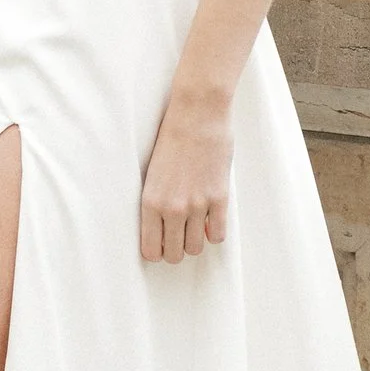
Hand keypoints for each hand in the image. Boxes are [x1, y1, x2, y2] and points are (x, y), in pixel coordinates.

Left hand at [139, 87, 230, 261]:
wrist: (197, 115)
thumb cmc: (172, 139)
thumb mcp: (153, 174)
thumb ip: (157, 202)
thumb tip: (163, 228)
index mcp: (150, 202)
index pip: (151, 250)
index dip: (157, 251)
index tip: (161, 243)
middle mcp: (172, 208)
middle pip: (174, 255)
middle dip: (175, 250)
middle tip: (178, 236)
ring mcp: (197, 205)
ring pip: (196, 248)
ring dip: (195, 241)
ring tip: (194, 227)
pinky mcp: (219, 199)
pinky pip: (218, 235)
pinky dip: (214, 232)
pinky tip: (210, 220)